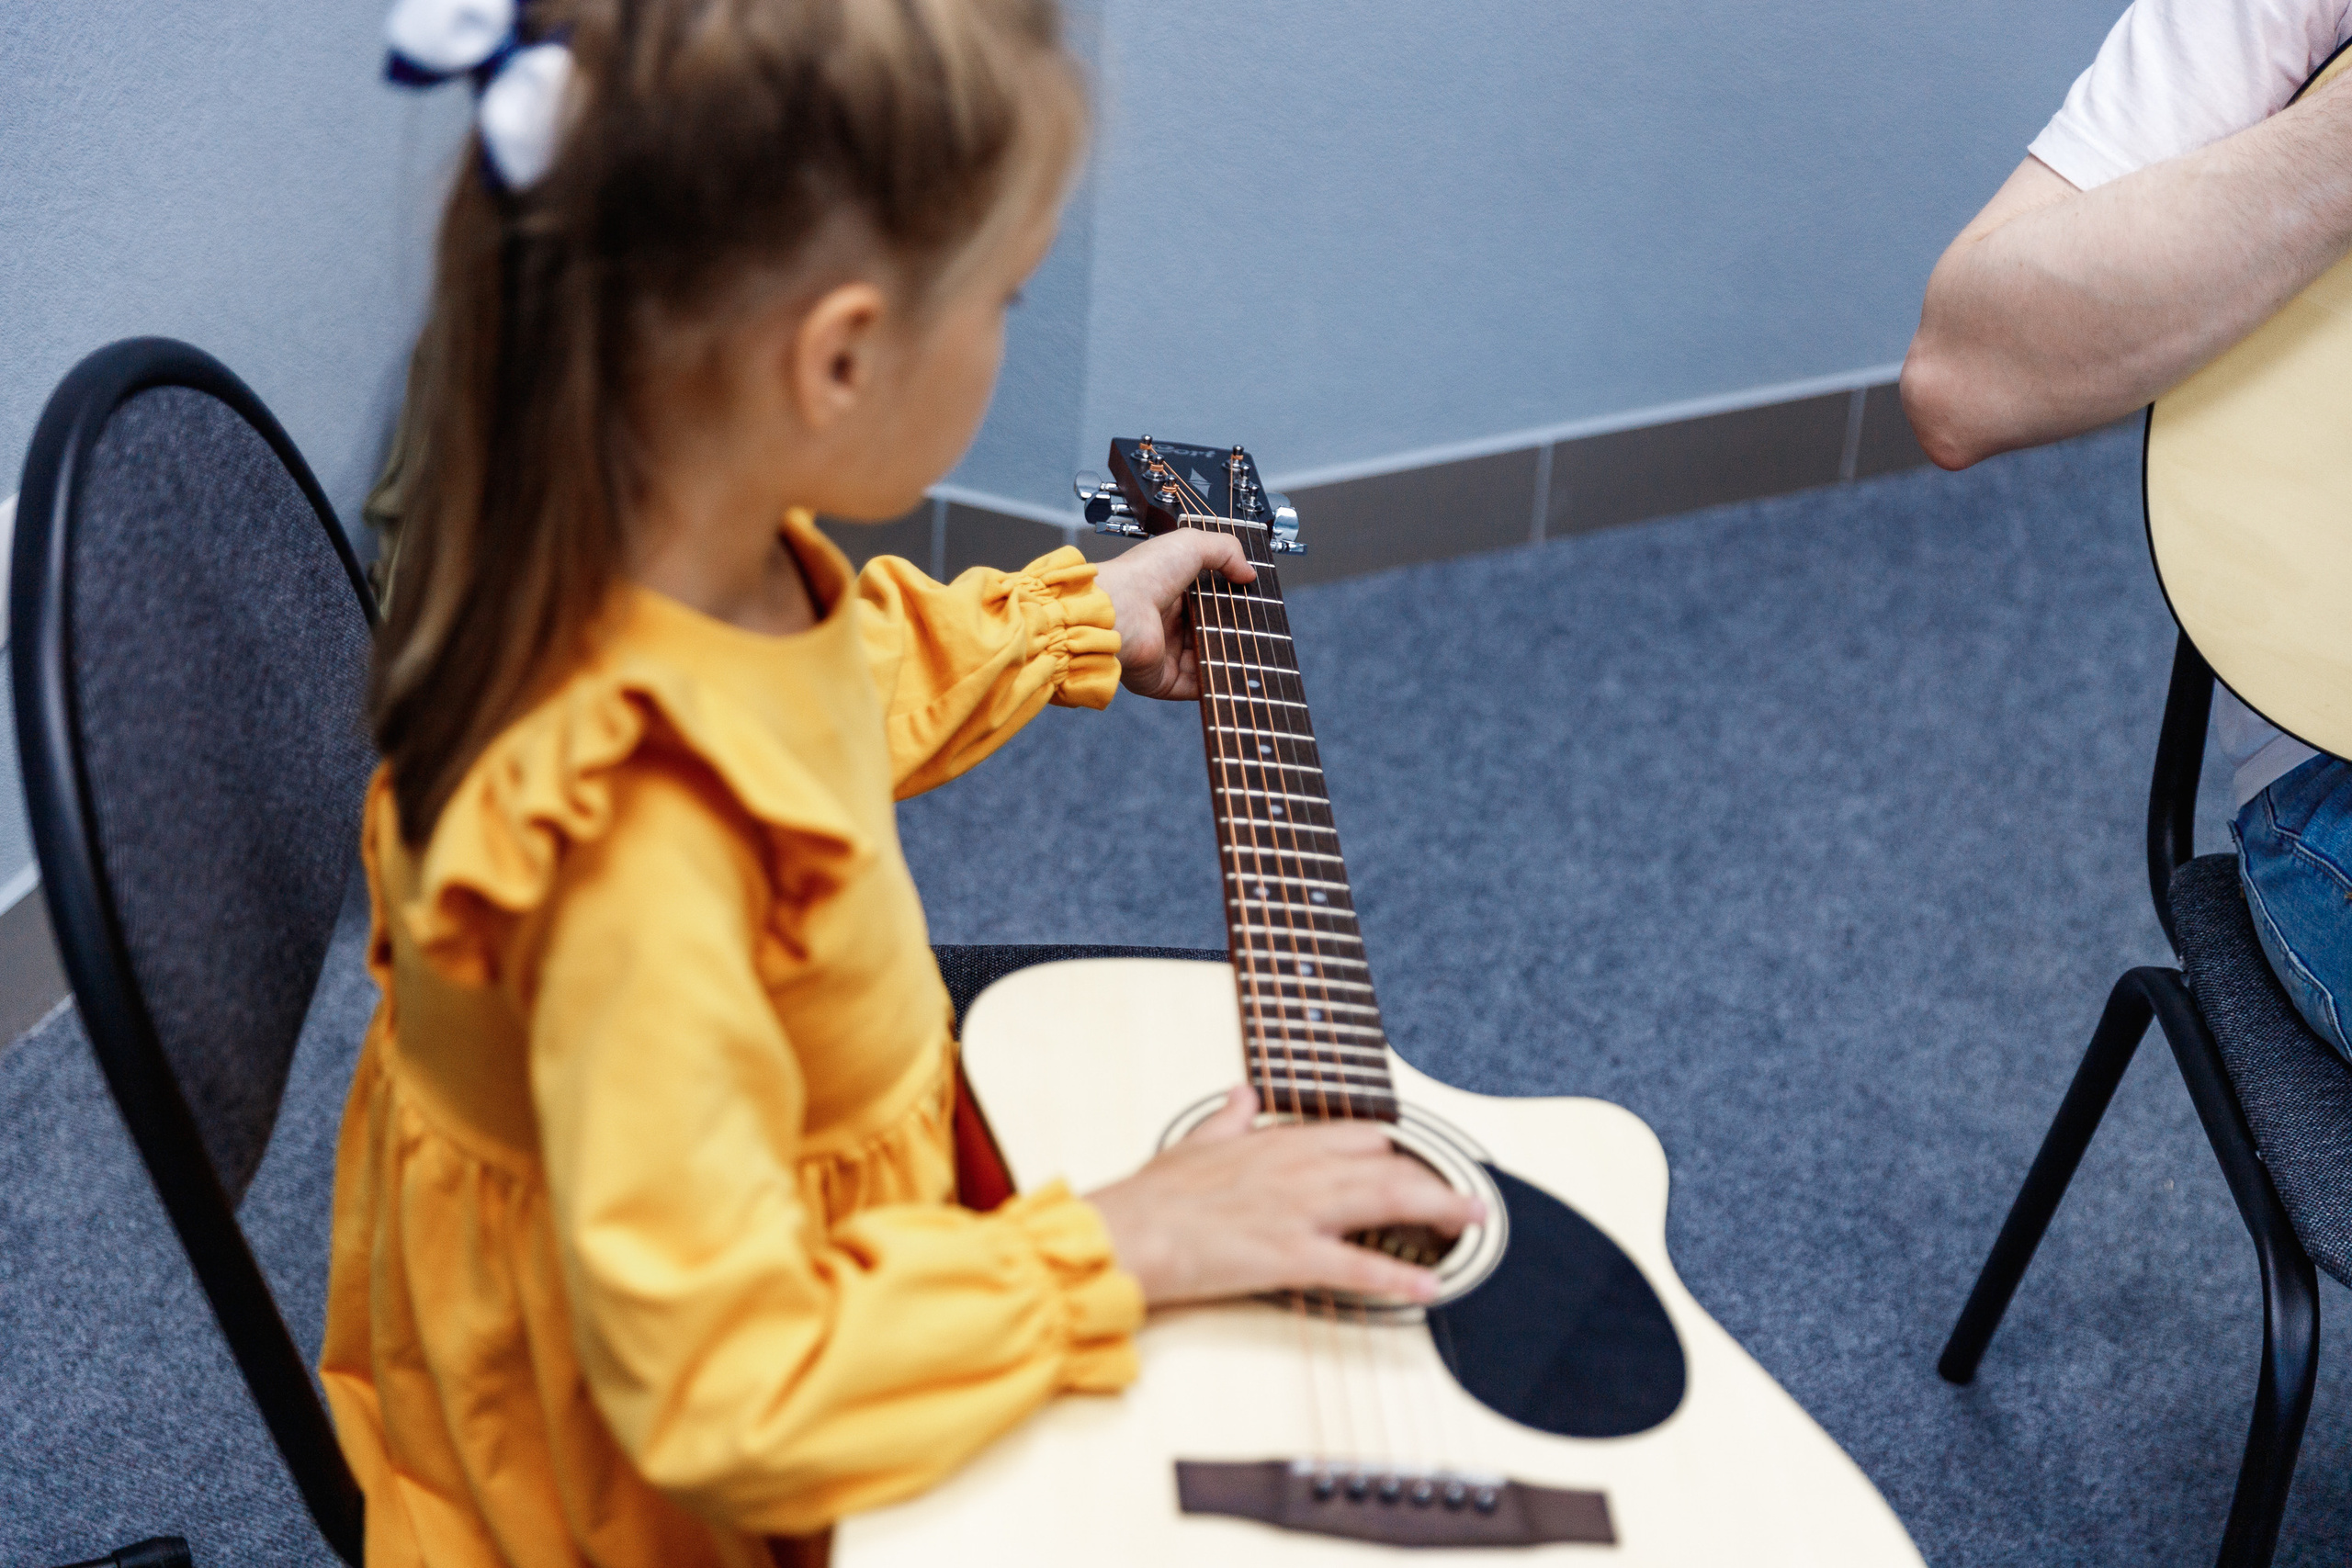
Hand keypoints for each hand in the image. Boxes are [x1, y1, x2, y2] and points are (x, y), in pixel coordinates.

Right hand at [1086, 1087, 1485, 1306]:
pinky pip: (1358, 1268)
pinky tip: (1432, 1287)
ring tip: (1475, 1224)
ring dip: (1440, 1211)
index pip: (1358, 1136)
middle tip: (1469, 1200)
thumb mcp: (1194, 1142)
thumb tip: (1244, 1095)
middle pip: (1387, 1166)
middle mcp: (1299, 1169)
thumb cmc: (1155, 1196)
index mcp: (1278, 1142)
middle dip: (1435, 1181)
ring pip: (1386, 1201)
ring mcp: (1299, 1211)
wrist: (1129, 1232)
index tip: (1417, 1164)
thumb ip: (1228, 1119)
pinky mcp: (1291, 1256)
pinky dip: (1400, 1279)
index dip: (1395, 1152)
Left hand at [1092, 529, 1256, 699]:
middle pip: (1208, 632)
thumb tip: (1249, 572)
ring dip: (1227, 659)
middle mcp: (1165, 624)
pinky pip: (1195, 687)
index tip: (1254, 602)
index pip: (1205, 600)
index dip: (1229, 601)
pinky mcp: (1162, 680)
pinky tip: (1234, 675)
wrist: (1119, 611)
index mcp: (1168, 592)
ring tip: (1252, 653)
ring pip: (1205, 660)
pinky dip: (1214, 683)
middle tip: (1258, 629)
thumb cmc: (1145, 574)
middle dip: (1232, 633)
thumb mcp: (1191, 544)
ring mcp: (1163, 654)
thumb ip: (1225, 551)